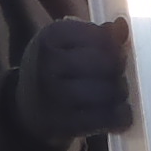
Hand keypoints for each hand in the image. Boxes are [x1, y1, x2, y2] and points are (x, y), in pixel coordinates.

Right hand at [14, 16, 131, 143]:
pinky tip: (120, 114)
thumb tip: (122, 26)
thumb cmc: (56, 69)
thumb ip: (98, 34)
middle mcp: (48, 64)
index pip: (101, 36)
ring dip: (120, 94)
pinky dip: (120, 116)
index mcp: (51, 36)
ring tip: (117, 94)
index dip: (115, 46)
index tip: (114, 52)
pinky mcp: (63, 124)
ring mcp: (54, 96)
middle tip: (118, 75)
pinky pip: (106, 118)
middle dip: (119, 70)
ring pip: (109, 92)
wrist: (27, 106)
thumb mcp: (68, 43)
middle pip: (107, 64)